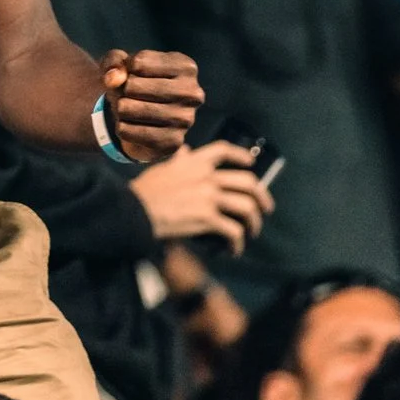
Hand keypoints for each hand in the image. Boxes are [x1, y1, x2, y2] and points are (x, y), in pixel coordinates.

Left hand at [103, 49, 203, 163]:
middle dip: (120, 90)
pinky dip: (121, 127)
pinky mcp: (172, 142)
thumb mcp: (121, 64)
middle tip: (127, 95)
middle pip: (133, 85)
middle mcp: (192, 93)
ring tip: (127, 109)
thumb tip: (113, 79)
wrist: (143, 121)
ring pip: (128, 109)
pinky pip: (127, 131)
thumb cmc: (135, 83)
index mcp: (186, 67)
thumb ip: (114, 63)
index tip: (133, 75)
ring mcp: (185, 119)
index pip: (138, 62)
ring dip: (119, 109)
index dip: (125, 69)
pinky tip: (131, 125)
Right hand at [129, 139, 272, 250]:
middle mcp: (207, 177)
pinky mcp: (207, 218)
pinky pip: (233, 230)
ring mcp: (209, 197)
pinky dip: (238, 242)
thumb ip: (178, 160)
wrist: (134, 210)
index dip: (241, 156)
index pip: (224, 150)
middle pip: (247, 182)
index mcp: (195, 162)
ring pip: (246, 207)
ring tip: (252, 231)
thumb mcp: (162, 168)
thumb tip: (184, 150)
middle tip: (265, 208)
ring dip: (254, 222)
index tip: (251, 163)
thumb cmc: (144, 191)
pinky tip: (234, 249)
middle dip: (262, 196)